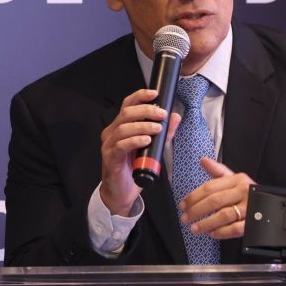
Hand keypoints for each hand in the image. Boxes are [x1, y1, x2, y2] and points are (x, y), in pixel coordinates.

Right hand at [100, 88, 180, 215]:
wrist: (122, 192)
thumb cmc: (134, 168)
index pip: (128, 104)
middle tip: (161, 114)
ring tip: (157, 128)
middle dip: (146, 110)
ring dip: (143, 126)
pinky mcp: (110, 158)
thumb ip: (164, 132)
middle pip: (126, 113)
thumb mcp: (153, 148)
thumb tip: (175, 117)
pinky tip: (146, 140)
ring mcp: (109, 145)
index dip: (140, 96)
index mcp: (120, 126)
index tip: (155, 94)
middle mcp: (112, 132)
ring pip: (124, 127)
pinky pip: (121, 145)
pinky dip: (135, 140)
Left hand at [178, 157, 255, 238]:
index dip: (194, 196)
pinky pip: (234, 229)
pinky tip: (211, 233)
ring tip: (194, 228)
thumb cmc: (249, 192)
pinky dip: (221, 232)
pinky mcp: (253, 223)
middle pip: (214, 201)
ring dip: (206, 223)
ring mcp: (249, 207)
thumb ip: (218, 171)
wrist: (273, 205)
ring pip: (223, 216)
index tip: (183, 204)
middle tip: (185, 218)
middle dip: (196, 210)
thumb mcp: (236, 179)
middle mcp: (243, 192)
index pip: (210, 187)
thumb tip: (203, 160)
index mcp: (237, 179)